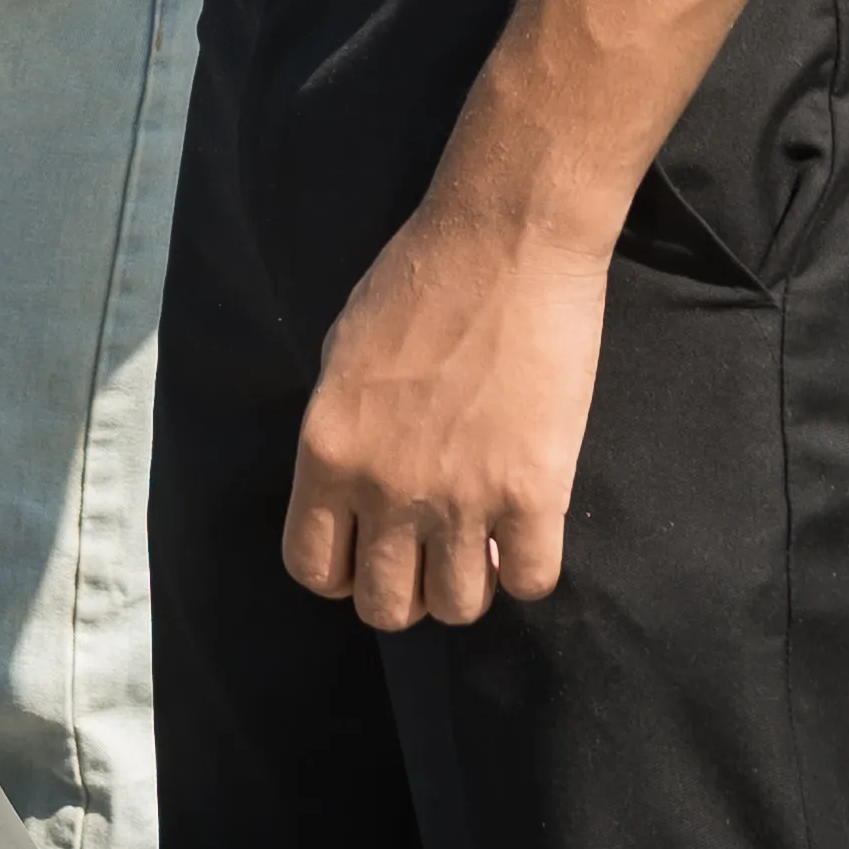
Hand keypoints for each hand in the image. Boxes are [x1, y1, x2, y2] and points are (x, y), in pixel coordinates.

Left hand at [281, 185, 612, 627]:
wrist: (507, 241)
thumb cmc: (421, 280)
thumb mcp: (343, 357)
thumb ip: (343, 434)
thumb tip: (353, 491)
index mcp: (327, 451)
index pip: (314, 568)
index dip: (344, 573)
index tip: (373, 553)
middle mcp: (384, 486)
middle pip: (386, 606)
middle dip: (408, 591)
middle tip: (432, 554)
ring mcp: (460, 495)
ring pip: (457, 607)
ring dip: (469, 585)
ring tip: (481, 541)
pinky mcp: (534, 491)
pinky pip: (530, 581)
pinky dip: (528, 569)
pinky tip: (528, 530)